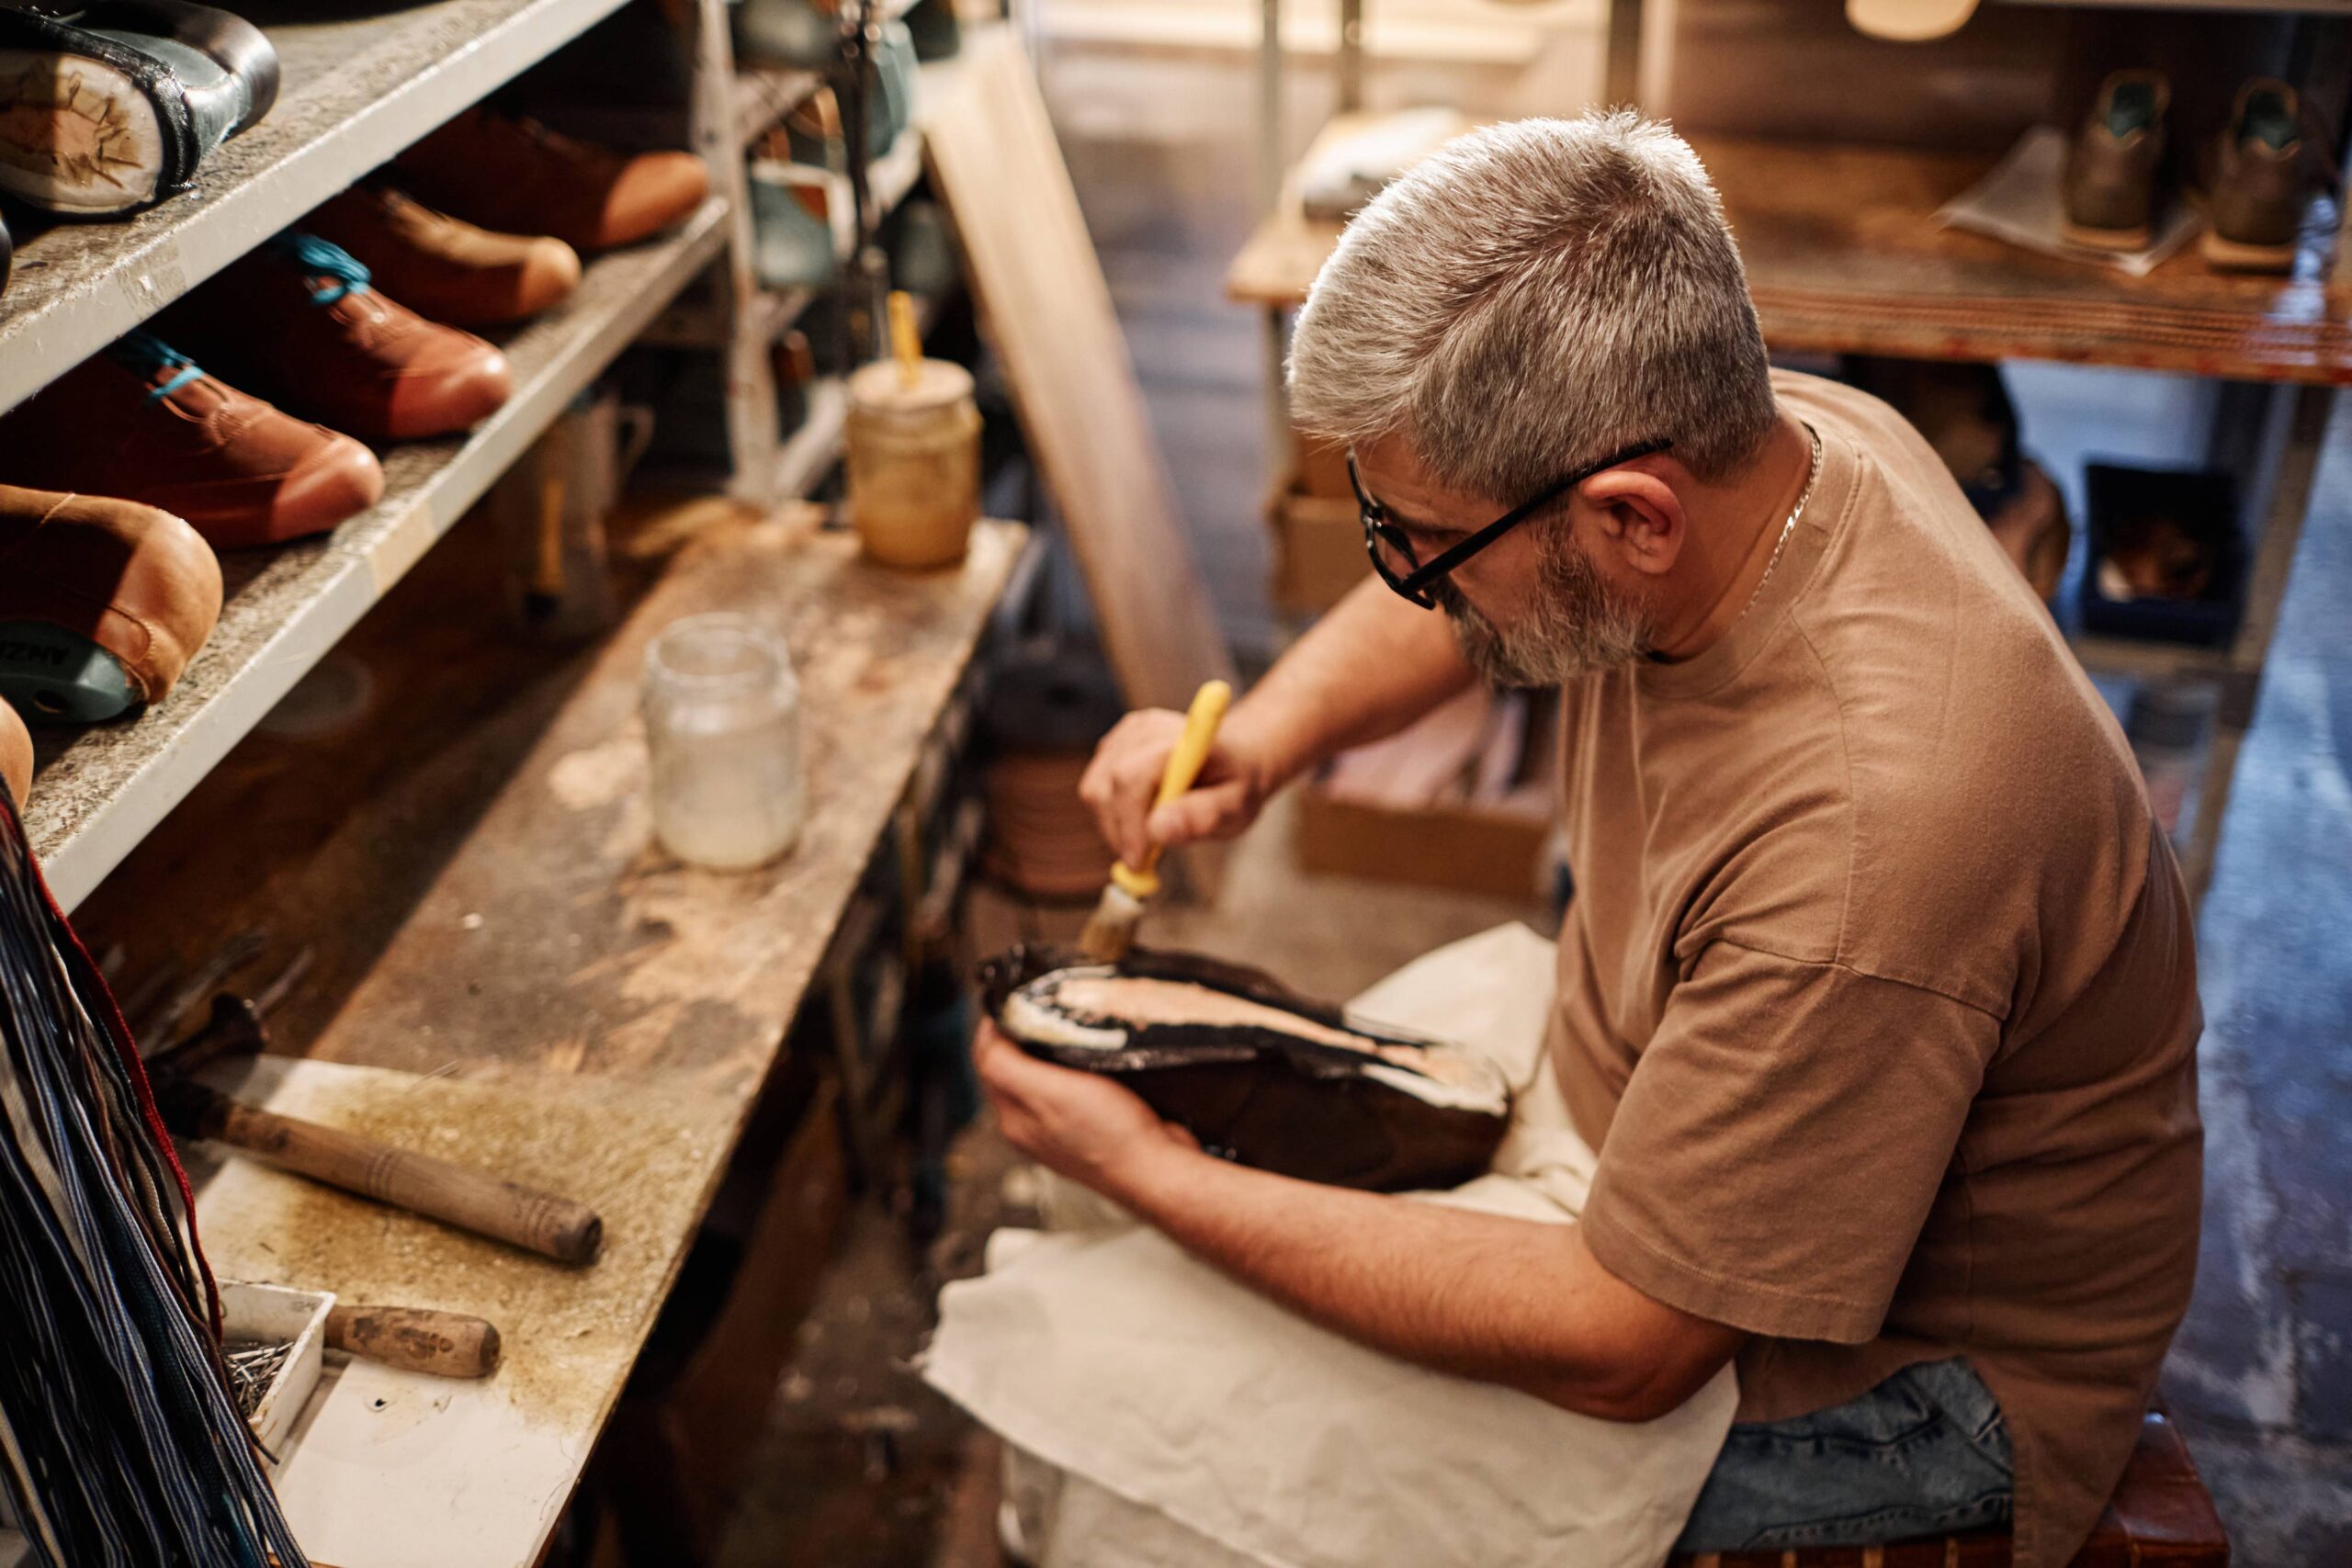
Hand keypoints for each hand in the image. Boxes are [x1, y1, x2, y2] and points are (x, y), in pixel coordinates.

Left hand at [971, 1020, 1199, 1202]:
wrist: (1157, 1170)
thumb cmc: (1108, 1134)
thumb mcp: (1050, 1092)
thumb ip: (1008, 1066)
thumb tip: (986, 1034)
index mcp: (1013, 1117)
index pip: (987, 1059)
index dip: (996, 1025)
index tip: (1015, 998)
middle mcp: (1030, 1126)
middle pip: (1010, 1067)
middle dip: (1019, 1034)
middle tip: (1042, 1006)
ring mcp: (1058, 1130)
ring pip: (1039, 1077)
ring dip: (1047, 1049)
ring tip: (1066, 1025)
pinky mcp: (1086, 1129)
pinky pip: (1069, 1089)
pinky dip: (1072, 1067)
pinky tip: (1090, 1057)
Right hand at [1079, 707, 1281, 867]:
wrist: (1235, 760)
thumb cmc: (1237, 785)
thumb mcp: (1236, 807)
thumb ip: (1202, 816)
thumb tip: (1158, 829)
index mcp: (1183, 738)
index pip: (1133, 776)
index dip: (1130, 822)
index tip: (1140, 860)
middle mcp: (1148, 728)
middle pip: (1107, 785)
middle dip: (1121, 831)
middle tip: (1144, 861)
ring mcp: (1127, 733)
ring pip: (1095, 790)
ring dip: (1115, 825)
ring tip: (1149, 839)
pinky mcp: (1114, 744)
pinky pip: (1095, 787)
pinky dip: (1112, 814)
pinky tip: (1142, 819)